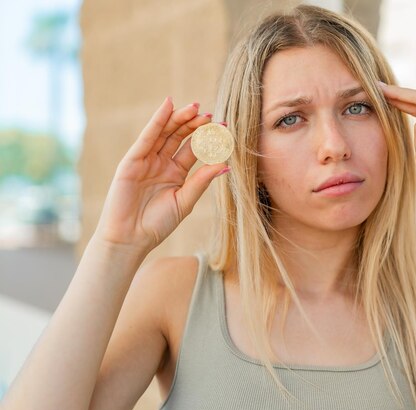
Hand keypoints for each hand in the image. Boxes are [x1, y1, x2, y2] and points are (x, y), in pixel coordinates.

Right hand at [93, 97, 228, 254]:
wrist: (131, 239)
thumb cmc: (157, 224)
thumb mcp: (185, 201)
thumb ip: (202, 181)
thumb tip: (226, 165)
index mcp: (176, 172)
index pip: (193, 149)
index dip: (207, 138)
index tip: (224, 127)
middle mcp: (161, 163)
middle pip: (179, 137)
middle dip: (194, 124)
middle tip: (210, 115)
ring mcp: (146, 160)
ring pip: (165, 133)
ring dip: (179, 118)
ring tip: (194, 107)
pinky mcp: (131, 161)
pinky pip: (147, 137)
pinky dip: (157, 121)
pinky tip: (168, 106)